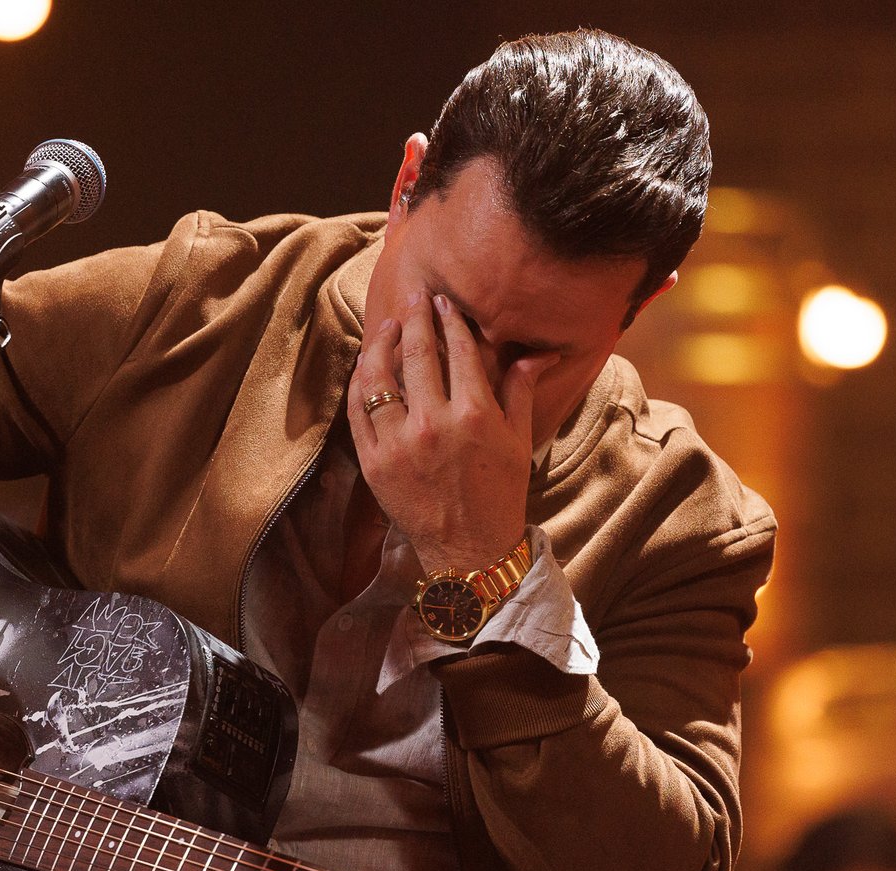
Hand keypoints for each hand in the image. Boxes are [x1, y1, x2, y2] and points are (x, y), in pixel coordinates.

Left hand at [346, 291, 557, 571]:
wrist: (470, 548)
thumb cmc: (499, 492)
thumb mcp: (517, 439)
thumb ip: (519, 389)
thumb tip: (536, 352)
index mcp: (475, 415)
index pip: (459, 351)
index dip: (450, 321)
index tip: (444, 303)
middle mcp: (434, 424)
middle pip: (417, 354)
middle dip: (415, 319)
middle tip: (415, 298)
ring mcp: (398, 443)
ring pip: (380, 377)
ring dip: (382, 344)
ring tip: (387, 327)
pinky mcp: (373, 461)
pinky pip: (359, 410)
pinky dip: (361, 382)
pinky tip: (367, 365)